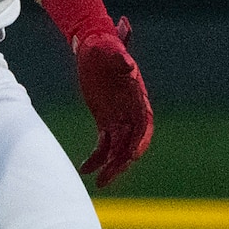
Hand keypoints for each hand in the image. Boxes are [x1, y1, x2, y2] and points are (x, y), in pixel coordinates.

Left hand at [74, 16, 153, 189]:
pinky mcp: (105, 121)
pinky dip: (96, 158)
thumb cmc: (104, 46)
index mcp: (138, 97)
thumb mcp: (110, 49)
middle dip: (123, 161)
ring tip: (99, 183)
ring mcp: (118, 117)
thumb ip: (120, 56)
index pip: (144, 124)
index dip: (140, 141)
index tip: (132, 156)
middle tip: (109, 177)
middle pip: (132, 142)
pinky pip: (103, 145)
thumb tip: (127, 63)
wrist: (93, 45)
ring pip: (118, 148)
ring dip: (110, 166)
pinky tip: (84, 169)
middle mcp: (131, 111)